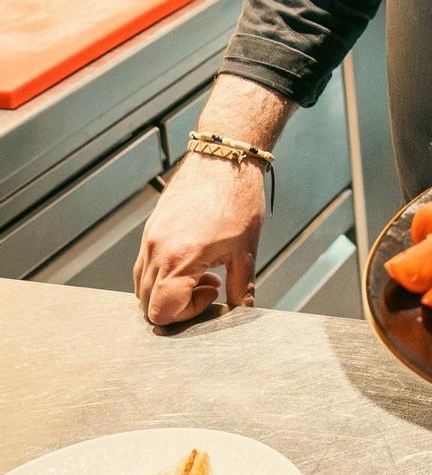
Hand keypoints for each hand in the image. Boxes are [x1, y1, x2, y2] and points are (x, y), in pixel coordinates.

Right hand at [133, 150, 264, 325]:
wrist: (224, 159)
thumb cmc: (237, 199)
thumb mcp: (245, 250)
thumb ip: (240, 288)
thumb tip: (241, 312)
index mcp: (178, 259)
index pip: (162, 313)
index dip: (188, 314)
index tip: (212, 293)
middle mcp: (156, 251)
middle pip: (147, 304)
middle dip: (177, 307)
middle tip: (207, 287)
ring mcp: (150, 239)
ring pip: (142, 286)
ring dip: (167, 291)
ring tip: (200, 274)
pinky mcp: (151, 229)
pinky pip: (143, 265)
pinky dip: (161, 275)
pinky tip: (189, 261)